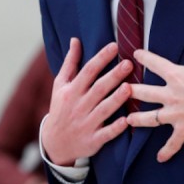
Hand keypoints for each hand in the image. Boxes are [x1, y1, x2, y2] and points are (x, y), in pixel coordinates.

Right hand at [41, 38, 133, 165]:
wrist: (54, 143)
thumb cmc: (61, 108)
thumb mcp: (60, 85)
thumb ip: (70, 63)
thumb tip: (75, 40)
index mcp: (71, 91)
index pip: (87, 71)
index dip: (101, 58)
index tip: (114, 46)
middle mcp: (79, 106)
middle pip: (98, 89)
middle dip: (113, 76)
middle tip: (128, 63)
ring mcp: (86, 124)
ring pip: (103, 110)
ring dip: (116, 99)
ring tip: (129, 87)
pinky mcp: (93, 140)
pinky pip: (106, 134)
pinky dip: (115, 128)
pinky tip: (127, 121)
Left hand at [127, 12, 183, 161]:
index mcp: (176, 76)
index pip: (155, 64)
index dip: (143, 57)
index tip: (133, 53)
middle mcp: (171, 96)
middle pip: (144, 93)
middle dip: (130, 91)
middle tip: (118, 89)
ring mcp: (175, 115)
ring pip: (151, 119)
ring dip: (138, 120)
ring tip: (127, 120)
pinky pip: (173, 142)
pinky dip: (167, 151)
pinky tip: (159, 158)